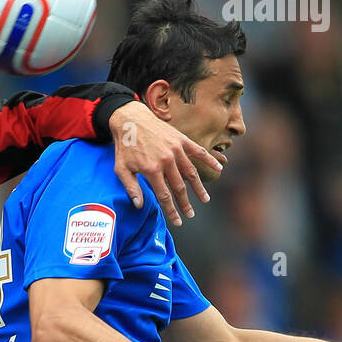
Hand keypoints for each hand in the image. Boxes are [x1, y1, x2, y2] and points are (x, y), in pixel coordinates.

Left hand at [109, 102, 222, 225]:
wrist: (130, 119)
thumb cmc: (125, 147)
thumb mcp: (121, 169)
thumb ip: (131, 188)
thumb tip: (139, 206)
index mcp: (152, 170)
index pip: (165, 196)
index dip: (171, 211)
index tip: (177, 222)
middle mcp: (166, 160)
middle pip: (179, 188)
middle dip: (185, 204)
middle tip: (190, 215)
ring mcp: (175, 149)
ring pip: (191, 173)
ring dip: (198, 188)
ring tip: (204, 200)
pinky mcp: (181, 139)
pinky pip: (198, 151)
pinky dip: (209, 160)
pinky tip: (219, 168)